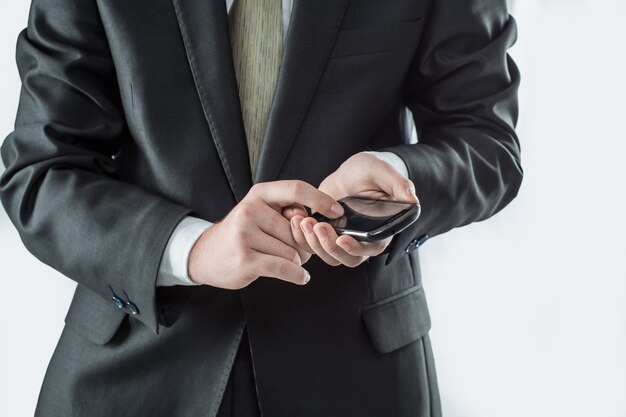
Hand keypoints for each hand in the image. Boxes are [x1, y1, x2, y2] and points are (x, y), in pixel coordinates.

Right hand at [188, 181, 343, 288]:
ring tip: (283, 261)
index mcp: (259, 194)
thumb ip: (288, 213)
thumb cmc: (242, 234)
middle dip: (304, 245)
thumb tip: (321, 223)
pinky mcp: (245, 258)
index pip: (297, 189)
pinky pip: (285, 267)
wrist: (206, 255)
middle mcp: (251, 210)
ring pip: (293, 251)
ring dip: (297, 262)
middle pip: (299, 230)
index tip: (337, 212)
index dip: (321, 200)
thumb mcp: (261, 213)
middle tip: (294, 251)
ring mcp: (245, 234)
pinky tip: (298, 277)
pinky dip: (297, 275)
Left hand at [284, 152, 417, 266]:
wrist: (352, 172)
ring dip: (316, 244)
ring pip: (330, 256)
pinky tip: (298, 220)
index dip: (357, 249)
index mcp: (382, 229)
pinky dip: (304, 237)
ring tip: (305, 222)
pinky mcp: (328, 234)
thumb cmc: (372, 171)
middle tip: (318, 227)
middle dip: (331, 247)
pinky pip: (316, 245)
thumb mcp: (383, 171)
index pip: (372, 249)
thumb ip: (399, 184)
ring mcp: (345, 238)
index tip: (343, 239)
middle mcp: (364, 239)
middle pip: (349, 259)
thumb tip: (413, 200)